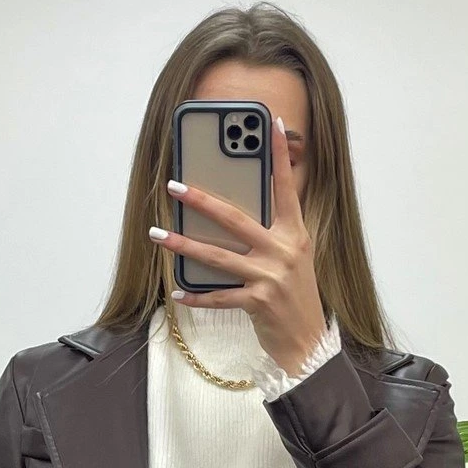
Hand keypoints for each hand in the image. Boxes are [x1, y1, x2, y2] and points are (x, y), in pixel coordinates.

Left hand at [148, 114, 327, 377]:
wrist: (309, 343)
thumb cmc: (296, 299)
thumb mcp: (293, 260)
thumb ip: (273, 235)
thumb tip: (233, 217)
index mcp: (295, 234)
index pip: (286, 187)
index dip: (280, 155)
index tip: (273, 123)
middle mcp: (283, 250)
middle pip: (235, 218)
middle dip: (201, 201)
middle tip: (175, 186)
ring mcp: (270, 276)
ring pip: (218, 256)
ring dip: (183, 245)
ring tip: (158, 235)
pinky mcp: (259, 302)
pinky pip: (220, 296)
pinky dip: (197, 296)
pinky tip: (178, 291)